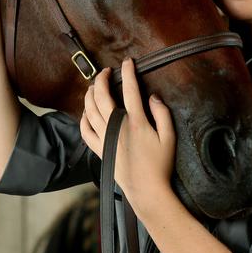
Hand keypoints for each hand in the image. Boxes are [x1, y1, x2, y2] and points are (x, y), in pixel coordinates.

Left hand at [80, 59, 175, 209]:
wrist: (146, 190)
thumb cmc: (160, 165)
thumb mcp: (169, 138)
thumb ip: (162, 114)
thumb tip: (153, 96)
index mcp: (136, 122)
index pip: (130, 90)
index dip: (128, 73)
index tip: (127, 62)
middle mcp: (117, 127)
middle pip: (103, 96)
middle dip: (102, 79)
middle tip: (106, 71)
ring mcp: (105, 138)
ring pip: (90, 110)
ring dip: (90, 94)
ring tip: (94, 86)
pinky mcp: (99, 149)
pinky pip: (85, 130)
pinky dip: (82, 118)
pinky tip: (86, 112)